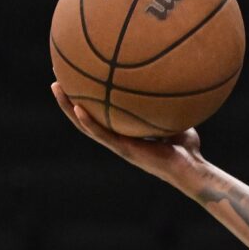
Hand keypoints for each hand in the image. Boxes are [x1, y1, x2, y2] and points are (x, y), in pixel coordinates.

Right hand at [51, 82, 205, 186]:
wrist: (192, 170)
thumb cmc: (187, 151)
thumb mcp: (177, 121)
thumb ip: (169, 107)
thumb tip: (173, 85)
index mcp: (126, 135)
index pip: (100, 116)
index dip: (85, 101)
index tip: (75, 81)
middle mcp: (118, 140)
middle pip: (84, 119)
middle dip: (68, 100)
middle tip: (56, 79)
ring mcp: (120, 147)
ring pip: (85, 126)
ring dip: (68, 108)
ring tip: (57, 88)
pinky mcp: (125, 151)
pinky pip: (103, 135)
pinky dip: (89, 123)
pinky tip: (77, 109)